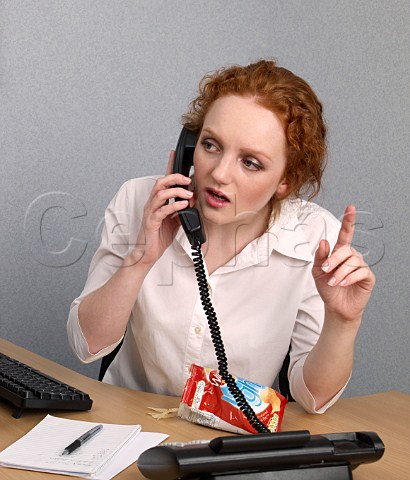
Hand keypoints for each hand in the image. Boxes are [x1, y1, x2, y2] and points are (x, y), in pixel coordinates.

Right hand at [130, 151, 194, 265]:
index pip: (163, 180)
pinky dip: (174, 206)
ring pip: (160, 194)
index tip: (174, 154)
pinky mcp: (151, 222)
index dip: (168, 166)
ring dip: (176, 191)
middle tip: (187, 180)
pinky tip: (183, 206)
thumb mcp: (175, 221)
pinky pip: (162, 211)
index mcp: (158, 202)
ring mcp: (150, 212)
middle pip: (160, 182)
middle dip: (174, 178)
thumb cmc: (159, 236)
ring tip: (188, 194)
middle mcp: (152, 204)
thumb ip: (182, 210)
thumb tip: (193, 201)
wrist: (148, 253)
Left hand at [312, 205, 375, 322]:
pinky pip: (360, 272)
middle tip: (326, 270)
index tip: (350, 208)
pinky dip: (349, 277)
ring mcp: (361, 266)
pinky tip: (343, 283)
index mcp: (340, 252)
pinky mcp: (367, 277)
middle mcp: (352, 257)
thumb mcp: (318, 272)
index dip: (348, 221)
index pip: (345, 234)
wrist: (335, 307)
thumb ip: (321, 256)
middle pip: (346, 250)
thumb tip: (324, 241)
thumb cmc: (327, 288)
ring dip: (340, 272)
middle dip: (334, 259)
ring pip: (352, 261)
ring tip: (333, 282)